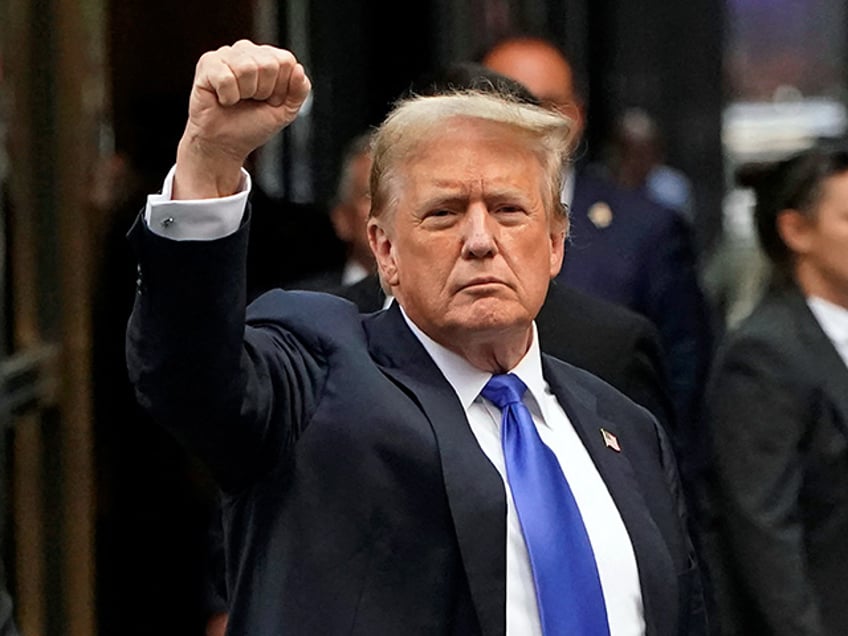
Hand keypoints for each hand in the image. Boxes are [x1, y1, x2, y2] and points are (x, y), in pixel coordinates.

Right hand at [174, 40, 310, 198]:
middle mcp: (247, 51)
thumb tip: (299, 69)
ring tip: (237, 99)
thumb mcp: (285, 111)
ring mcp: (226, 54)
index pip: (286, 61)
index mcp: (268, 57)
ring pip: (247, 68)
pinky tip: (223, 99)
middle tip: (251, 101)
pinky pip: (226, 78)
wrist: (225, 143)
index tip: (270, 100)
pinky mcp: (207, 63)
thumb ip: (300, 91)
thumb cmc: (252, 125)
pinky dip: (228, 97)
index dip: (281, 88)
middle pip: (268, 64)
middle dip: (263, 92)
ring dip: (244, 94)